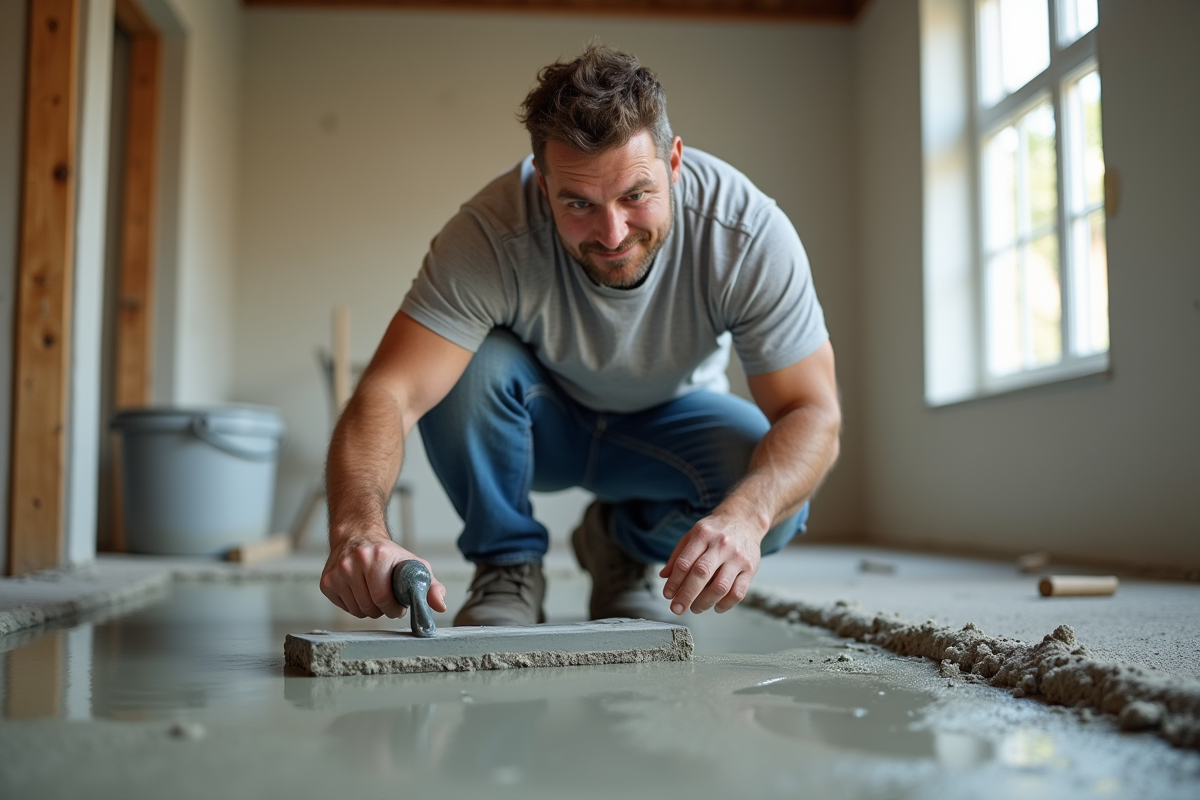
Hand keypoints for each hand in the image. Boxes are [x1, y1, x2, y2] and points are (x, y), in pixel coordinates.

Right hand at [320, 533, 446, 618]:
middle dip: (383, 609)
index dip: (395, 608)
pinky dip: (354, 605)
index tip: (399, 605)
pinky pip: (344, 608)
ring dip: (369, 608)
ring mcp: (337, 572)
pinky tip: (359, 590)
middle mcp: (354, 562)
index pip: (384, 600)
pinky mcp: (326, 581)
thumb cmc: (389, 555)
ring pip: (357, 611)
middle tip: (387, 598)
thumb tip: (440, 605)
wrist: (359, 536)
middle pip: (370, 607)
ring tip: (374, 593)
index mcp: (378, 557)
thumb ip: (430, 586)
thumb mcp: (415, 566)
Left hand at [658, 513, 763, 614]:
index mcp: (703, 535)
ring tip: (695, 608)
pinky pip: (738, 592)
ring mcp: (737, 557)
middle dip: (686, 595)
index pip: (685, 562)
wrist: (745, 520)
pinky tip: (716, 606)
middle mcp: (721, 545)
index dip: (674, 582)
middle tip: (677, 608)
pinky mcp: (750, 569)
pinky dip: (725, 605)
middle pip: (701, 574)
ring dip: (704, 602)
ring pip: (720, 586)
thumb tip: (664, 576)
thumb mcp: (693, 535)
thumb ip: (678, 555)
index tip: (668, 595)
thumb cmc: (715, 531)